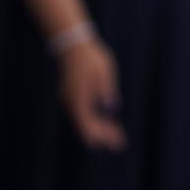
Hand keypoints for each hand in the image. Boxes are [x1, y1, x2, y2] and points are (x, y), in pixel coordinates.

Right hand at [58, 36, 125, 150]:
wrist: (73, 46)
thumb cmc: (91, 58)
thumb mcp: (105, 73)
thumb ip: (107, 91)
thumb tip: (111, 108)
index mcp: (79, 99)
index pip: (89, 127)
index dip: (103, 137)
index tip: (117, 141)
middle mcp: (71, 103)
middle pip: (85, 128)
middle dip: (102, 137)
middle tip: (119, 143)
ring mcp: (69, 101)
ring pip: (83, 122)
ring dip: (98, 130)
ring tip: (115, 135)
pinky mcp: (72, 96)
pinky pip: (82, 114)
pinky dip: (94, 121)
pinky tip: (105, 123)